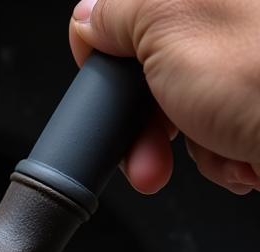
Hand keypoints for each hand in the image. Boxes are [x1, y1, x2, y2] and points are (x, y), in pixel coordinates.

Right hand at [69, 0, 259, 194]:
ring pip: (189, 104)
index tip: (106, 91)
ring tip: (220, 148)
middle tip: (148, 152)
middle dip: (150, 121)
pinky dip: (226, 151)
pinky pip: (223, 127)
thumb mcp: (169, 22)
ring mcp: (251, 57)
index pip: (129, 11)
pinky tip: (244, 151)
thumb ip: (120, 12)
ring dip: (193, 145)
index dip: (108, 55)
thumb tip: (92, 17)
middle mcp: (236, 16)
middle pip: (159, 66)